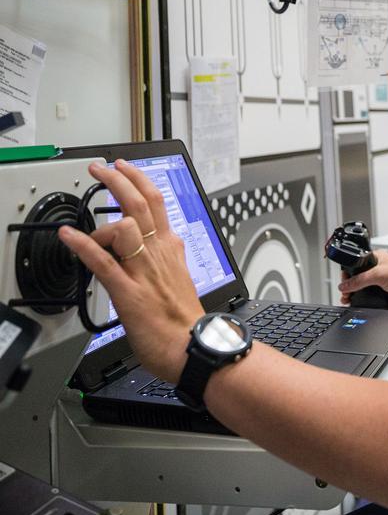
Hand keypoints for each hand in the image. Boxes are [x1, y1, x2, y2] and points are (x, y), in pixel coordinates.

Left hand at [59, 159, 202, 382]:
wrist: (193, 346)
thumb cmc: (185, 320)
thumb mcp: (181, 277)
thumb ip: (168, 257)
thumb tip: (161, 245)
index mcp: (171, 248)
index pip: (157, 202)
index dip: (139, 180)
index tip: (124, 168)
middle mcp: (159, 252)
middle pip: (140, 202)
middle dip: (118, 178)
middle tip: (101, 167)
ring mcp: (143, 270)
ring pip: (124, 224)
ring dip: (100, 217)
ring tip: (81, 216)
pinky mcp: (128, 291)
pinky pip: (103, 262)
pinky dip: (83, 245)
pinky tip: (68, 236)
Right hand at [337, 251, 387, 307]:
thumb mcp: (378, 275)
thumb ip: (359, 280)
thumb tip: (345, 285)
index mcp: (376, 257)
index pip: (356, 263)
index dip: (348, 272)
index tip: (343, 282)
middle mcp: (378, 268)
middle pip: (358, 276)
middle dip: (350, 285)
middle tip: (344, 293)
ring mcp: (381, 280)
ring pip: (363, 287)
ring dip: (355, 293)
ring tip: (348, 299)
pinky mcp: (385, 291)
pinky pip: (370, 295)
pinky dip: (363, 299)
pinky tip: (359, 302)